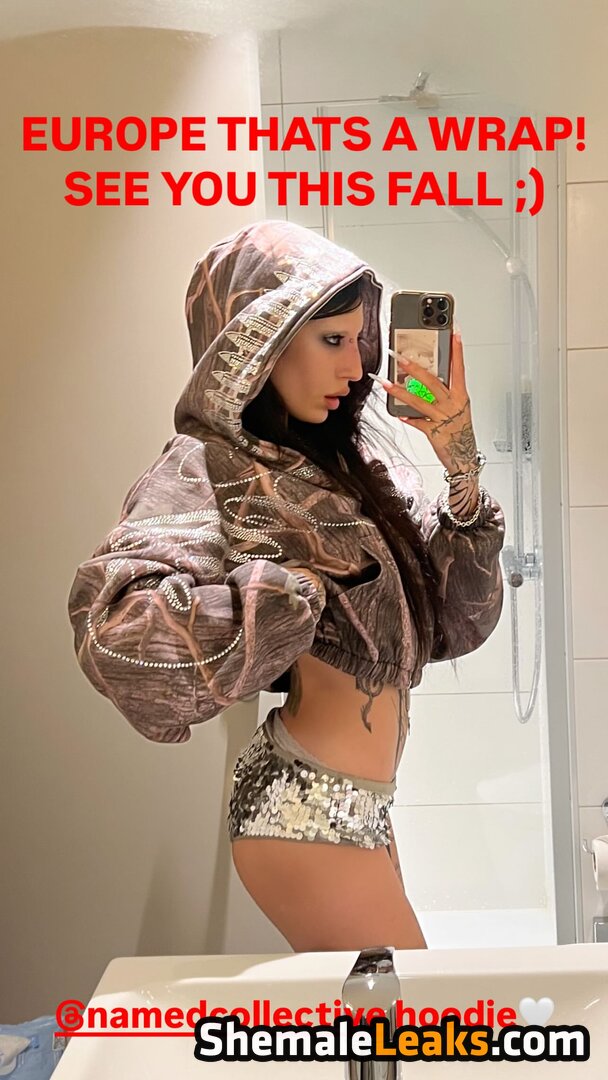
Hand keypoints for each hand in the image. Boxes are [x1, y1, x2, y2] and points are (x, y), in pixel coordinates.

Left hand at [386, 331, 478, 473]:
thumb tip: (425, 380)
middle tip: (400, 356)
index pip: (459, 368)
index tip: (454, 333)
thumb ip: (444, 393)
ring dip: (400, 391)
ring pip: (419, 400)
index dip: (457, 350)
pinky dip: (408, 418)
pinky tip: (399, 414)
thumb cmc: (459, 430)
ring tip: (386, 383)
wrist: (464, 456)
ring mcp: (443, 418)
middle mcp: (453, 404)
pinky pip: (418, 422)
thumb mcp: (457, 408)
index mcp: (460, 396)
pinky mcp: (434, 432)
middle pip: (432, 382)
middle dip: (415, 368)